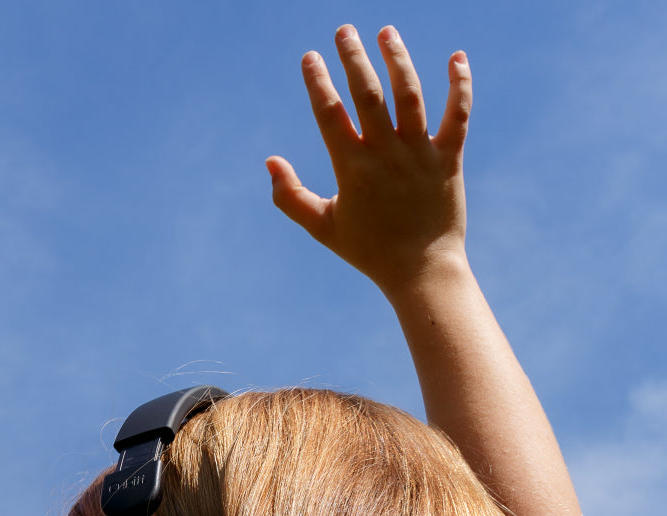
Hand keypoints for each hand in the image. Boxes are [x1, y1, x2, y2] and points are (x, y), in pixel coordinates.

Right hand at [267, 25, 471, 298]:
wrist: (420, 271)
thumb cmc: (368, 251)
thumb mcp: (322, 227)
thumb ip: (290, 197)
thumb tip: (269, 163)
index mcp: (352, 169)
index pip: (330, 114)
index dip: (317, 82)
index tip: (310, 57)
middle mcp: (386, 154)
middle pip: (368, 94)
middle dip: (354, 58)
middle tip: (344, 30)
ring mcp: (419, 154)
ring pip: (410, 95)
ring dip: (397, 59)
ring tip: (386, 32)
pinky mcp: (449, 159)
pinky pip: (457, 114)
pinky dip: (459, 85)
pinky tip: (456, 58)